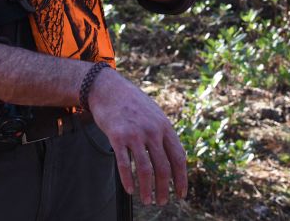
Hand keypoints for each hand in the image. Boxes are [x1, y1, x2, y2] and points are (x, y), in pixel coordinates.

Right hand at [86, 68, 187, 205]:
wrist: (108, 88)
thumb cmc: (132, 103)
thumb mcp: (154, 114)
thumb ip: (164, 133)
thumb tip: (174, 155)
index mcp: (165, 126)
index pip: (178, 157)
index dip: (181, 178)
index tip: (181, 193)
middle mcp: (152, 130)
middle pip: (163, 167)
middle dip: (164, 189)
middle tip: (162, 202)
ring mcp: (135, 133)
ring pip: (145, 169)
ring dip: (147, 189)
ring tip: (147, 200)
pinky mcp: (117, 136)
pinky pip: (124, 163)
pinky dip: (128, 180)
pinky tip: (130, 189)